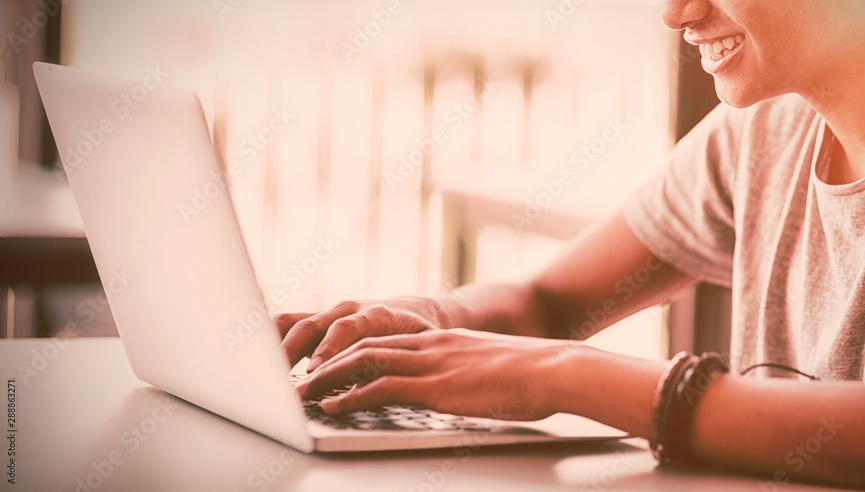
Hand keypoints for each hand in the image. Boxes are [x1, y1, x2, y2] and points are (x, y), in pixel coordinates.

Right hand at [275, 297, 447, 371]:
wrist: (419, 311)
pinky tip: (260, 359)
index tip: (315, 371)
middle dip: (293, 353)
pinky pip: (290, 322)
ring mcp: (331, 313)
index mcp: (378, 315)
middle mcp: (350, 310)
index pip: (349, 329)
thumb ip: (396, 364)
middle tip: (278, 380)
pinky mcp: (319, 319)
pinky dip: (272, 337)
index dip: (330, 349)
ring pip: (295, 322)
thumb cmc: (422, 334)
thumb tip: (373, 391)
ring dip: (276, 346)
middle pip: (313, 325)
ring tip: (261, 373)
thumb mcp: (420, 348)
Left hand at [294, 328, 580, 420]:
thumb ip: (470, 371)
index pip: (386, 340)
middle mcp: (431, 345)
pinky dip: (350, 398)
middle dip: (330, 361)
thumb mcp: (493, 366)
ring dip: (328, 378)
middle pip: (365, 346)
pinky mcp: (435, 387)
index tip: (331, 362)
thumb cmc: (535, 373)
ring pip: (363, 364)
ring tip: (304, 392)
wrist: (556, 368)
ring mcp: (431, 364)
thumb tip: (468, 387)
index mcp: (444, 339)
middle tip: (303, 376)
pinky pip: (380, 389)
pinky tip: (332, 408)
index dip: (353, 351)